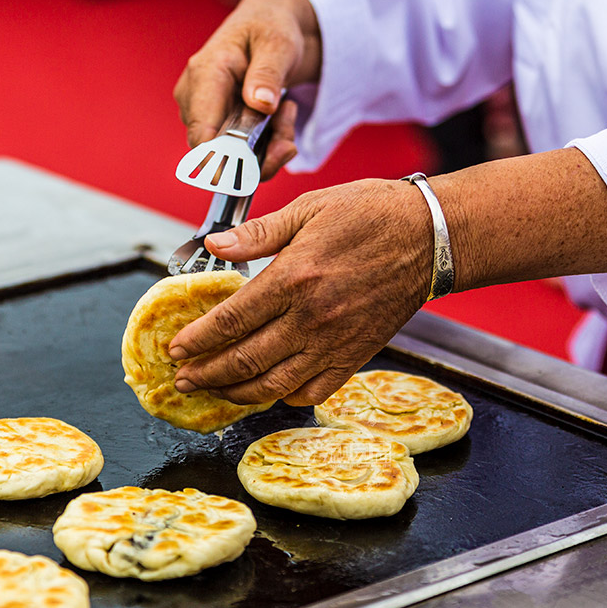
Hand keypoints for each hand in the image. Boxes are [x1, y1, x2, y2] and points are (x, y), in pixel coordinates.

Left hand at [168, 179, 433, 405]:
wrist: (431, 237)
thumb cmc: (372, 215)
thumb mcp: (310, 209)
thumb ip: (259, 233)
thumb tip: (215, 244)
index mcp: (294, 278)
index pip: (230, 321)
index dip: (197, 340)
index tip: (175, 349)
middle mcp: (311, 318)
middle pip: (244, 360)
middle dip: (205, 374)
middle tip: (182, 380)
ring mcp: (334, 343)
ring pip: (273, 385)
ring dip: (235, 393)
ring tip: (213, 390)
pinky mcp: (355, 357)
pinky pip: (312, 391)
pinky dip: (283, 398)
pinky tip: (265, 392)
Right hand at [173, 0, 321, 178]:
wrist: (270, 28)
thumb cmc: (269, 29)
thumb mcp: (278, 44)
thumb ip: (267, 74)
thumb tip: (259, 104)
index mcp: (205, 73)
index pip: (201, 130)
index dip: (216, 160)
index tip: (238, 176)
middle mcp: (197, 100)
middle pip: (221, 151)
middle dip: (262, 150)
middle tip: (290, 118)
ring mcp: (207, 117)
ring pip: (235, 157)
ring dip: (271, 145)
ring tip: (289, 110)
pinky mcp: (220, 128)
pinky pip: (244, 155)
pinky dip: (270, 145)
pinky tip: (283, 117)